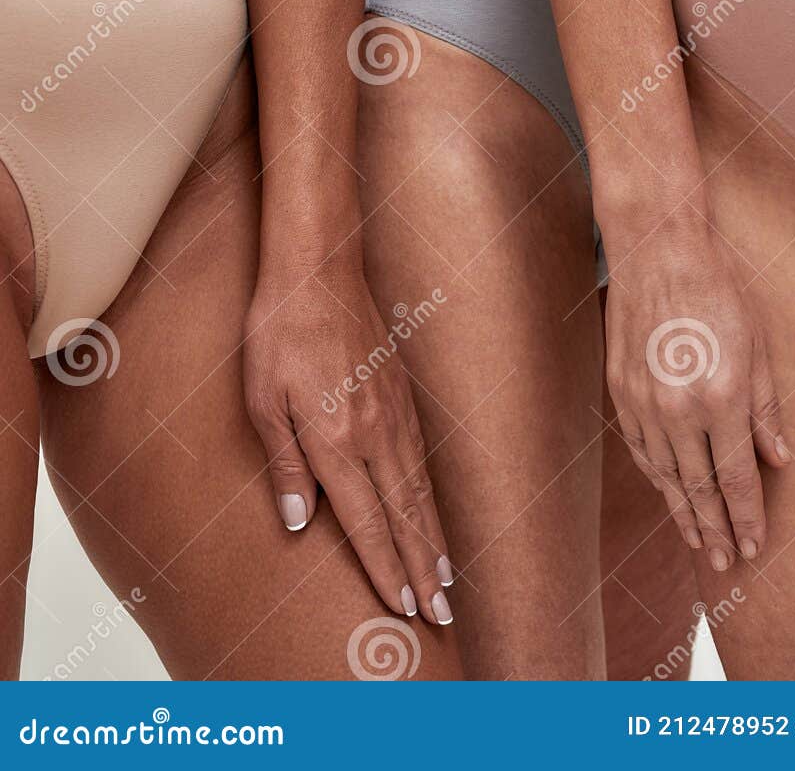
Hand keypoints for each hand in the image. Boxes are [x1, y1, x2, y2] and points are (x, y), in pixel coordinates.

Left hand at [243, 250, 453, 627]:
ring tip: (448, 574)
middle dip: (424, 568)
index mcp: (337, 439)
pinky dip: (432, 492)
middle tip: (442, 613)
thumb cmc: (278, 331)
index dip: (385, 568)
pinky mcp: (401, 389)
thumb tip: (297, 521)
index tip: (402, 607)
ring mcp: (394, 409)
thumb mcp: (262, 400)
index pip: (367, 521)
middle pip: (406, 514)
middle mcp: (375, 431)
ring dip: (434, 535)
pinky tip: (432, 506)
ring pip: (421, 486)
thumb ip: (283, 463)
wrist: (317, 267)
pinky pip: (421, 455)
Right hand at [604, 214, 790, 569]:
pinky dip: (652, 475)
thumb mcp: (758, 346)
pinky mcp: (620, 388)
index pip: (738, 477)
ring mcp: (643, 400)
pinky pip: (637, 447)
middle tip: (724, 562)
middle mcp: (678, 408)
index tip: (755, 545)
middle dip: (715, 528)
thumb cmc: (717, 289)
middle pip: (699, 486)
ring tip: (695, 540)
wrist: (658, 249)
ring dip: (681, 511)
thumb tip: (780, 459)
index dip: (748, 515)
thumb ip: (767, 409)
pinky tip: (664, 490)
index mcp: (721, 397)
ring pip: (663, 473)